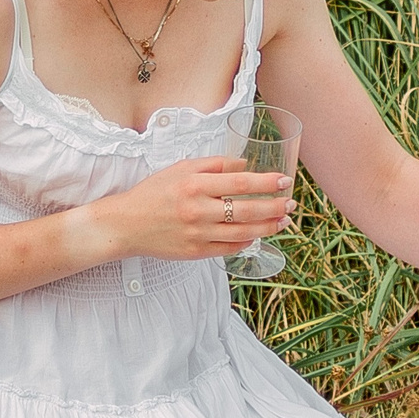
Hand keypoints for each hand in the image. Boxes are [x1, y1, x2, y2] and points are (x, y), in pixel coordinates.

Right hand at [87, 155, 292, 261]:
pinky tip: (257, 234)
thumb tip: (246, 165)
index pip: (241, 182)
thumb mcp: (181, 169)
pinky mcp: (196, 252)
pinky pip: (230, 248)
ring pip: (244, 233)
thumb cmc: (154, 193)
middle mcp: (198, 210)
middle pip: (248, 210)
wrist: (127, 224)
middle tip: (291, 203)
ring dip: (268, 227)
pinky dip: (247, 241)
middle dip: (275, 207)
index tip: (284, 181)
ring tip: (283, 220)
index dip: (267, 183)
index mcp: (195, 184)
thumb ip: (215, 164)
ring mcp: (198, 234)